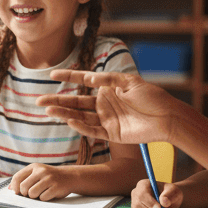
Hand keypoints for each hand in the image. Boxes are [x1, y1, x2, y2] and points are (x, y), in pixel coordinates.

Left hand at [9, 163, 73, 200]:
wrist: (69, 176)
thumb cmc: (49, 177)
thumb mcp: (36, 173)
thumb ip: (23, 179)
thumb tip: (10, 189)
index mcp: (34, 167)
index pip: (17, 177)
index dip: (15, 187)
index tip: (17, 192)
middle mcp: (41, 171)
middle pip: (23, 187)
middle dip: (25, 193)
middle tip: (30, 193)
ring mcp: (49, 179)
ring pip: (32, 193)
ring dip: (34, 197)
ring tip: (40, 193)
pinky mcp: (56, 187)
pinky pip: (43, 198)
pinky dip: (44, 199)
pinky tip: (48, 194)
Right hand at [38, 70, 176, 144]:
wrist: (169, 118)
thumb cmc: (153, 97)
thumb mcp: (130, 82)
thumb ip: (108, 79)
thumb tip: (89, 76)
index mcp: (108, 89)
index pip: (83, 81)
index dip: (68, 77)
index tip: (52, 74)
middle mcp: (104, 104)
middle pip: (75, 102)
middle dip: (57, 100)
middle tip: (38, 100)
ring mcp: (106, 119)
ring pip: (79, 116)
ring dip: (64, 113)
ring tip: (47, 110)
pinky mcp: (112, 134)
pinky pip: (92, 130)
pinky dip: (80, 126)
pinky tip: (69, 120)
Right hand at [132, 179, 182, 207]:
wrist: (170, 199)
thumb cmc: (171, 193)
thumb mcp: (174, 191)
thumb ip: (169, 195)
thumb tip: (163, 202)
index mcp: (143, 185)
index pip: (142, 194)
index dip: (149, 202)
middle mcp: (136, 193)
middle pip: (138, 205)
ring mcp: (135, 204)